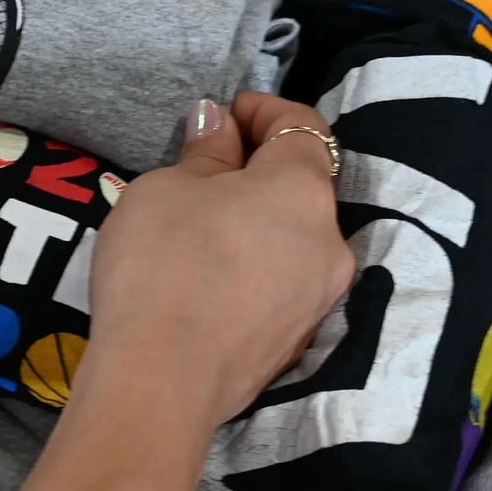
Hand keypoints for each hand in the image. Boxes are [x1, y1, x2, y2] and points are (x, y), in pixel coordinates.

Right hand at [83, 93, 354, 433]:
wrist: (162, 381)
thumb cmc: (163, 263)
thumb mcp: (168, 188)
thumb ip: (206, 152)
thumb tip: (220, 126)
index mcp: (304, 189)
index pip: (302, 126)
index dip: (264, 109)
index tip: (225, 112)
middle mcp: (329, 241)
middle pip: (301, 186)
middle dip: (258, 169)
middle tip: (202, 170)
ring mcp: (318, 297)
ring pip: (292, 239)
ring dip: (255, 221)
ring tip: (197, 228)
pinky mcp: (296, 341)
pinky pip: (280, 283)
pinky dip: (253, 266)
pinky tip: (206, 277)